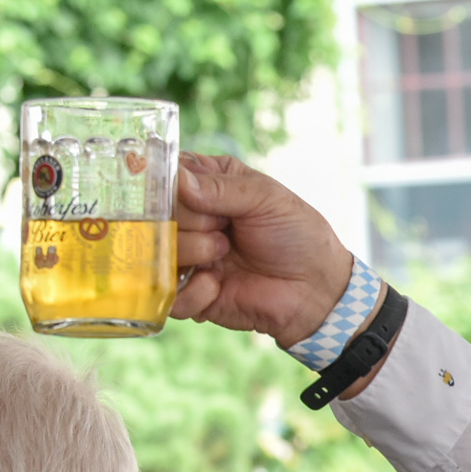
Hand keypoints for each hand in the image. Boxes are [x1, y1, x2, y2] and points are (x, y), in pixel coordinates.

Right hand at [170, 153, 355, 345]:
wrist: (317, 290)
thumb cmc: (297, 235)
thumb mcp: (266, 198)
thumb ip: (221, 187)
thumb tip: (178, 181)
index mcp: (205, 186)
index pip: (163, 176)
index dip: (168, 185)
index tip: (189, 195)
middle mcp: (189, 220)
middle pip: (153, 213)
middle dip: (190, 221)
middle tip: (223, 229)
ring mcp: (186, 258)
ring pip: (154, 252)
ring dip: (191, 252)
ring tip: (224, 254)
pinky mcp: (189, 296)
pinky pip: (168, 295)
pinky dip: (193, 291)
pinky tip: (218, 285)